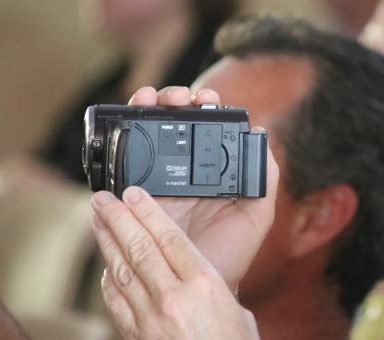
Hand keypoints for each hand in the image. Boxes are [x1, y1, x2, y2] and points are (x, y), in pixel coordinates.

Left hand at [91, 186, 259, 339]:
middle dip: (117, 219)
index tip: (133, 193)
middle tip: (101, 199)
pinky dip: (109, 280)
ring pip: (121, 271)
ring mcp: (151, 318)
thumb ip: (213, 286)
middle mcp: (173, 298)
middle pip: (139, 248)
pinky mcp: (137, 336)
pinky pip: (117, 302)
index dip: (148, 212)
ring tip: (96, 220)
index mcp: (203, 284)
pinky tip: (106, 267)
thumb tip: (199, 272)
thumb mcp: (236, 309)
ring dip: (106, 243)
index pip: (169, 238)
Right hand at [126, 86, 279, 289]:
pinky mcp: (130, 197)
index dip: (203, 106)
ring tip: (148, 99)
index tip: (206, 98)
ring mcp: (154, 182)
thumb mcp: (256, 215)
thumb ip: (265, 178)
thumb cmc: (231, 253)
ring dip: (144, 110)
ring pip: (144, 135)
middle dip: (172, 99)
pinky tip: (124, 129)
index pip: (204, 127)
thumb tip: (262, 136)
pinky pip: (119, 166)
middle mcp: (181, 171)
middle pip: (171, 123)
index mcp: (209, 171)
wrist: (196, 287)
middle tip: (176, 97)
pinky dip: (118, 142)